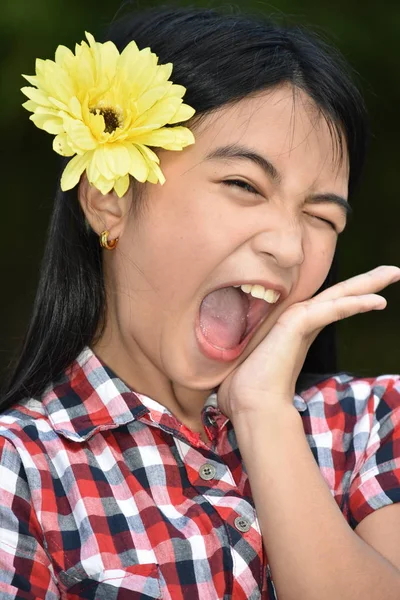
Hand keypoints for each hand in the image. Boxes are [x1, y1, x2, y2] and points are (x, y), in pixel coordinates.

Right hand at [217, 265, 399, 419]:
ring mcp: (296, 319)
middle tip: (394, 271)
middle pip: (339, 293)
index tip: (375, 289)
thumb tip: (287, 364)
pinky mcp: (296, 323)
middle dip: (368, 281)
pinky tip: (378, 301)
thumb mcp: (278, 369)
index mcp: (297, 328)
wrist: (253, 402)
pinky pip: (333, 309)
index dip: (353, 295)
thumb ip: (284, 359)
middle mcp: (298, 318)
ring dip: (367, 283)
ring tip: (393, 273)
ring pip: (338, 295)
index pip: (330, 305)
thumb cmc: (259, 388)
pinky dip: (355, 303)